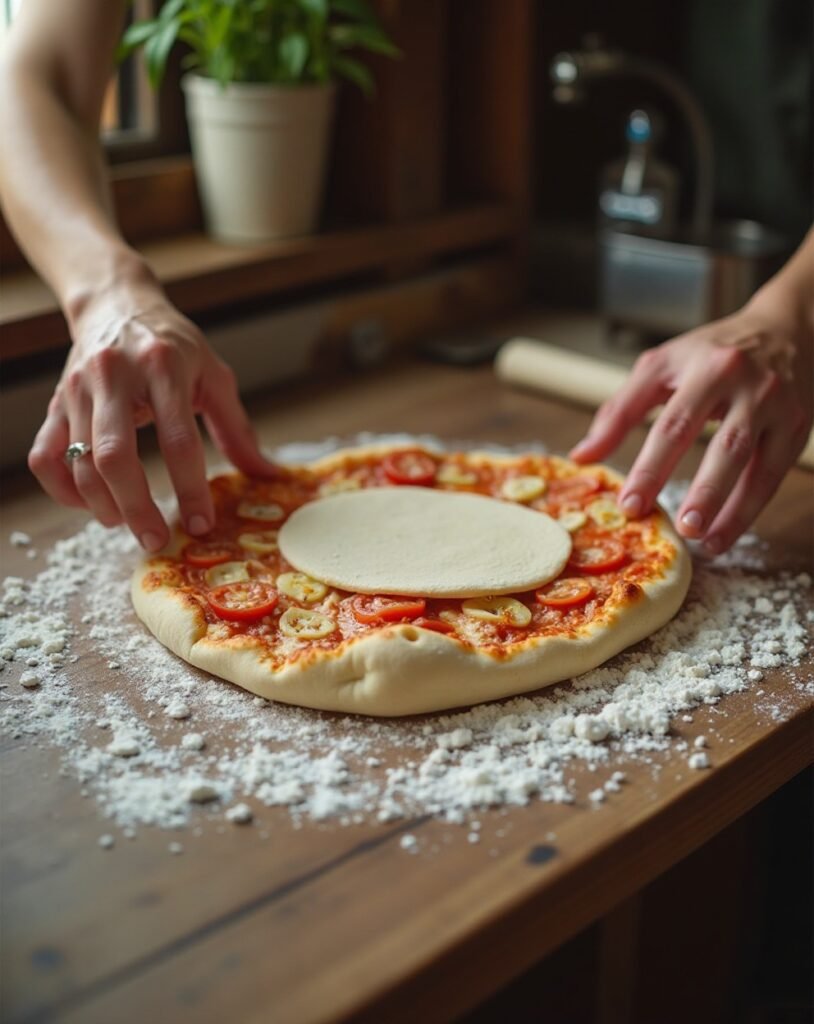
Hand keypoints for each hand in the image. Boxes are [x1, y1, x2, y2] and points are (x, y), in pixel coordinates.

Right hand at [29, 284, 276, 550]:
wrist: (118, 304)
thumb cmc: (173, 346)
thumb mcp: (214, 375)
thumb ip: (237, 429)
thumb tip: (268, 475)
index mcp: (164, 367)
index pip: (178, 439)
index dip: (190, 487)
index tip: (200, 524)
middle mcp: (114, 376)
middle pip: (115, 455)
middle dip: (135, 506)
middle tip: (155, 538)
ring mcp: (78, 390)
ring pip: (79, 461)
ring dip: (102, 504)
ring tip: (126, 523)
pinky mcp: (54, 403)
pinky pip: (44, 456)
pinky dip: (62, 490)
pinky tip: (89, 504)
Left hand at [569, 304, 812, 552]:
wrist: (786, 329)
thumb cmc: (710, 353)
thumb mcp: (660, 367)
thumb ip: (620, 412)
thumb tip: (581, 457)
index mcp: (702, 366)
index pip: (673, 423)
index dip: (650, 467)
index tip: (629, 504)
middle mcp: (744, 383)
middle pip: (722, 443)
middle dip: (701, 489)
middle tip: (677, 527)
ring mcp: (775, 405)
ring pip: (753, 462)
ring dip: (728, 507)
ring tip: (700, 539)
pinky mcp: (796, 426)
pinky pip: (772, 474)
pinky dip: (747, 509)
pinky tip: (722, 535)